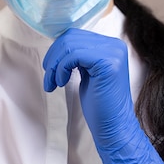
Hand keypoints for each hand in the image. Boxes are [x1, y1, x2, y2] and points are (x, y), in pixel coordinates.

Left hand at [43, 28, 163, 163]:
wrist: (114, 128)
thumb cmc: (100, 105)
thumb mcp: (87, 73)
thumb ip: (79, 56)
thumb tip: (58, 45)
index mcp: (111, 45)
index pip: (76, 35)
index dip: (58, 50)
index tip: (50, 68)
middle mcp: (115, 45)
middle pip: (71, 37)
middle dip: (53, 56)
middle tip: (49, 78)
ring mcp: (113, 53)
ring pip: (70, 45)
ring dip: (55, 65)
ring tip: (53, 83)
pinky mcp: (107, 63)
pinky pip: (73, 55)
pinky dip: (61, 68)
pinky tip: (61, 83)